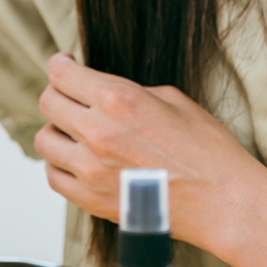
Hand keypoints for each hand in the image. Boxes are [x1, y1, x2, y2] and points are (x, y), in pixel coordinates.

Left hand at [34, 53, 266, 252]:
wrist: (222, 202)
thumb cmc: (207, 151)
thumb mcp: (172, 100)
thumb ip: (129, 91)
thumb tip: (104, 91)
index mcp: (118, 99)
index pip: (61, 74)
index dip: (60, 64)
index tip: (65, 65)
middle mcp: (98, 132)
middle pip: (48, 102)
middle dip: (59, 93)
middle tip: (72, 95)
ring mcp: (91, 170)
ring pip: (44, 141)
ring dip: (57, 130)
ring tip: (75, 131)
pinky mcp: (91, 200)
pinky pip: (54, 176)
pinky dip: (60, 165)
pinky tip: (77, 160)